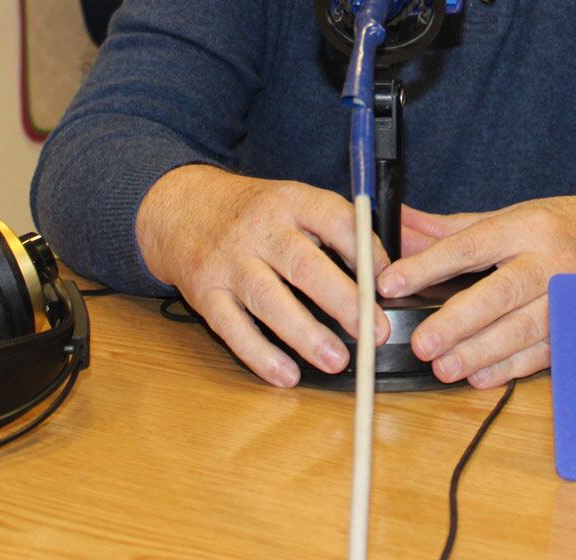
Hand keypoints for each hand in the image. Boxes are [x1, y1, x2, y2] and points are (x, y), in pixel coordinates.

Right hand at [137, 166, 389, 387]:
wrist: (180, 208)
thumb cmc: (255, 212)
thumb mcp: (294, 201)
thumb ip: (338, 228)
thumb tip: (396, 263)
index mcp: (291, 201)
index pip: (335, 219)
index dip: (367, 251)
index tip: (391, 283)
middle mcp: (260, 229)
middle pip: (305, 265)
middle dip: (344, 301)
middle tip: (374, 333)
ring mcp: (229, 261)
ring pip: (269, 300)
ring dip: (306, 334)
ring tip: (337, 361)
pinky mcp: (205, 292)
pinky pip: (232, 327)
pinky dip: (260, 355)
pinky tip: (286, 375)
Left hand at [375, 196, 575, 387]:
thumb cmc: (562, 227)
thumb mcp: (511, 216)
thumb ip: (451, 228)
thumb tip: (399, 224)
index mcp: (525, 227)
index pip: (470, 246)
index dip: (428, 265)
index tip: (392, 282)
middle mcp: (548, 262)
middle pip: (499, 292)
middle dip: (459, 320)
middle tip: (424, 342)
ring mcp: (566, 299)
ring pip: (522, 330)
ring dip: (481, 352)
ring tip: (444, 367)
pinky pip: (542, 353)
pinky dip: (510, 368)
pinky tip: (480, 378)